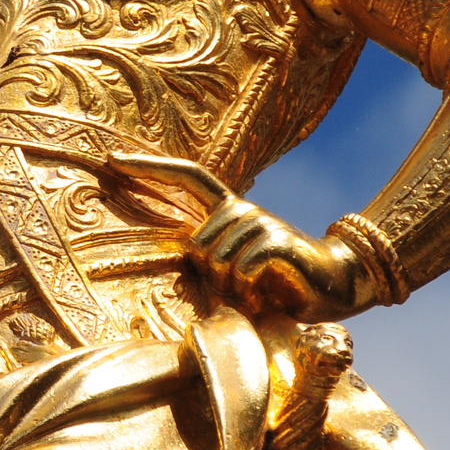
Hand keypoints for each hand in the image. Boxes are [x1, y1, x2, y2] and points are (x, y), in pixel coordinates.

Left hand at [102, 153, 360, 319]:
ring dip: (234, 287)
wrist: (336, 286)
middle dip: (212, 278)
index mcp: (230, 212)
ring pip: (216, 260)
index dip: (151, 168)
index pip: (189, 177)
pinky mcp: (276, 239)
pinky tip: (269, 290)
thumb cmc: (279, 284)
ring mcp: (260, 221)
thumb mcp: (237, 272)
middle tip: (244, 288)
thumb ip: (211, 262)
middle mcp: (242, 209)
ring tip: (259, 289)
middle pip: (196, 246)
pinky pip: (242, 268)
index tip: (112, 159)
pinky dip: (250, 288)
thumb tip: (185, 256)